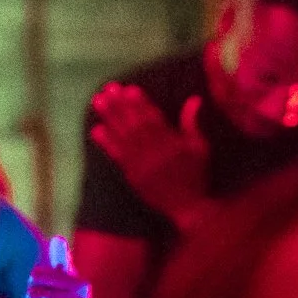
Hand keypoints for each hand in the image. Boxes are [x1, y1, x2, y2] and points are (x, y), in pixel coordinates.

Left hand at [90, 83, 209, 225]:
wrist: (188, 208)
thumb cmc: (197, 175)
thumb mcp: (201, 149)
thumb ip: (192, 124)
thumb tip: (194, 99)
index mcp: (173, 145)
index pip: (153, 120)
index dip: (140, 104)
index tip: (129, 89)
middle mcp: (156, 154)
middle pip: (134, 126)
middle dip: (121, 106)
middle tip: (108, 89)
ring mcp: (143, 166)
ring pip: (123, 138)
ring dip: (109, 118)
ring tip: (98, 101)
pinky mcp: (133, 177)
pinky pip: (118, 158)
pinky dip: (107, 143)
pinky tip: (97, 129)